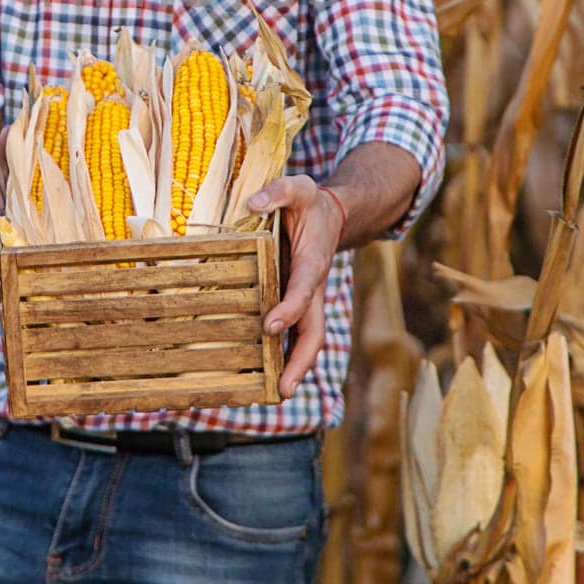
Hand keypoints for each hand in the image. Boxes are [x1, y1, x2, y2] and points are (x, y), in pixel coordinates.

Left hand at [246, 174, 344, 398]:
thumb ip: (278, 192)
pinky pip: (296, 333)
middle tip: (284, 389)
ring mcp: (308, 299)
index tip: (270, 326)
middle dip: (300, 361)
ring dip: (295, 367)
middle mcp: (313, 287)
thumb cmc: (309, 203)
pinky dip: (286, 355)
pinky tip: (269, 375)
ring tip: (278, 395)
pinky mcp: (299, 303)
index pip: (302, 291)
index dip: (289, 309)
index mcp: (312, 262)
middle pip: (313, 331)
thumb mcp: (297, 188)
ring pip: (307, 339)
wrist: (330, 215)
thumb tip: (253, 204)